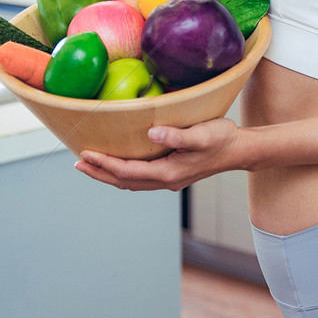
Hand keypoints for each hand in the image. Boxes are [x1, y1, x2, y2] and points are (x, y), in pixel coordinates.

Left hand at [74, 116, 244, 191]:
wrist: (240, 150)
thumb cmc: (222, 138)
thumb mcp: (200, 134)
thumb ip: (176, 135)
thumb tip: (151, 134)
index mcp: (168, 173)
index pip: (127, 171)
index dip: (104, 164)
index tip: (85, 154)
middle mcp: (165, 181)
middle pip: (124, 182)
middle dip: (99, 173)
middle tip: (78, 163)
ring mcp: (169, 180)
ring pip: (131, 183)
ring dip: (109, 176)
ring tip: (91, 166)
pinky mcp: (173, 175)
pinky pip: (141, 179)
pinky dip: (124, 174)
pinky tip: (120, 165)